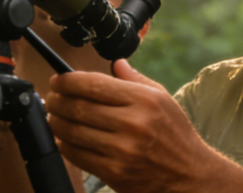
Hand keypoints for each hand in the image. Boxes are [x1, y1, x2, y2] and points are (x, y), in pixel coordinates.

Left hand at [46, 60, 242, 192]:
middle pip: (78, 107)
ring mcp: (122, 150)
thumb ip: (135, 80)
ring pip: (73, 131)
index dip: (68, 81)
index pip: (93, 84)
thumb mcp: (163, 99)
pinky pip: (78, 155)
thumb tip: (115, 63)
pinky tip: (64, 138)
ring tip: (54, 117)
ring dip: (56, 122)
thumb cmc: (176, 136)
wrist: (190, 177)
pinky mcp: (115, 173)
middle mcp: (132, 123)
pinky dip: (65, 145)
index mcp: (143, 100)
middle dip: (57, 100)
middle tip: (51, 98)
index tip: (58, 80)